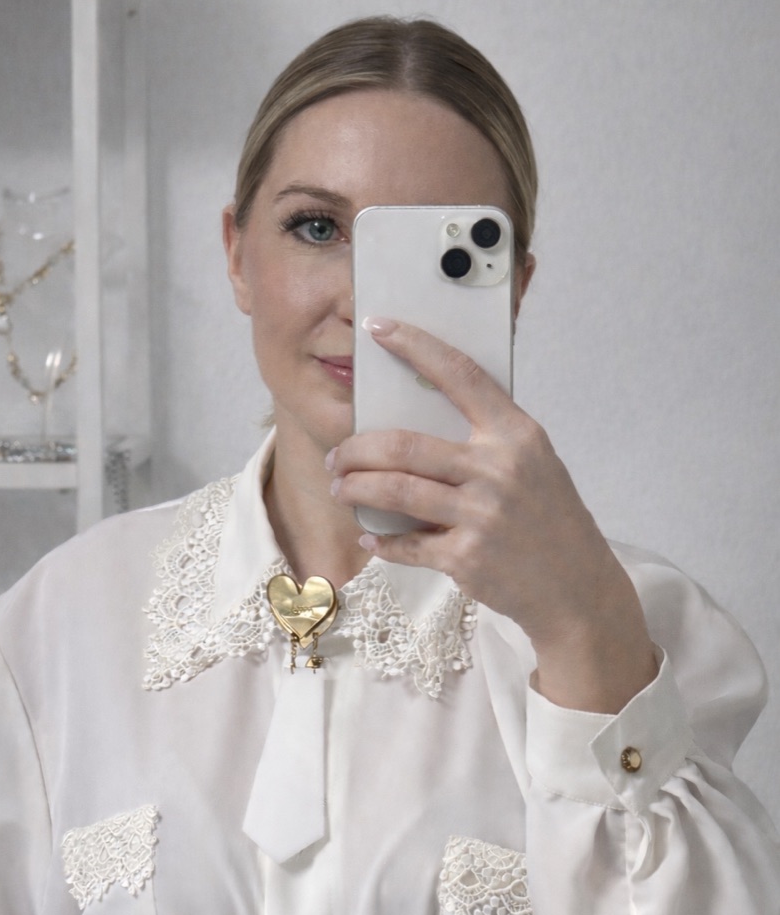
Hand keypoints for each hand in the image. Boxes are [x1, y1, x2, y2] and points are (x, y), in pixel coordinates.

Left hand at [328, 318, 656, 711]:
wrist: (577, 586)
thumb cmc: (549, 518)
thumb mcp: (533, 463)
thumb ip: (488, 439)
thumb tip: (420, 418)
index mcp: (516, 434)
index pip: (460, 375)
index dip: (415, 346)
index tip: (379, 327)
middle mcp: (498, 469)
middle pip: (403, 445)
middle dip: (355, 450)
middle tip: (337, 456)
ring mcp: (481, 515)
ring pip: (394, 491)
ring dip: (355, 489)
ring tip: (341, 488)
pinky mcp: (467, 558)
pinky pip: (406, 544)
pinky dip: (382, 543)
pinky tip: (371, 538)